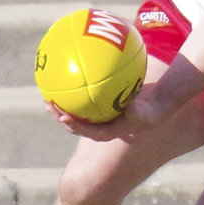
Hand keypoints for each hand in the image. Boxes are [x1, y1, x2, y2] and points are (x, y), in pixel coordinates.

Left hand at [45, 93, 159, 139]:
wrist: (155, 104)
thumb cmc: (152, 108)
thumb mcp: (150, 112)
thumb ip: (141, 112)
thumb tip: (132, 109)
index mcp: (110, 131)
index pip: (90, 132)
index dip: (76, 127)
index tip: (64, 117)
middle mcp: (101, 125)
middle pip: (77, 124)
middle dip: (61, 116)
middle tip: (49, 104)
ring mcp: (99, 116)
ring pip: (77, 111)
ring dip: (62, 105)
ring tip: (48, 92)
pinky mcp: (99, 105)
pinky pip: (84, 98)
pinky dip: (75, 89)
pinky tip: (66, 72)